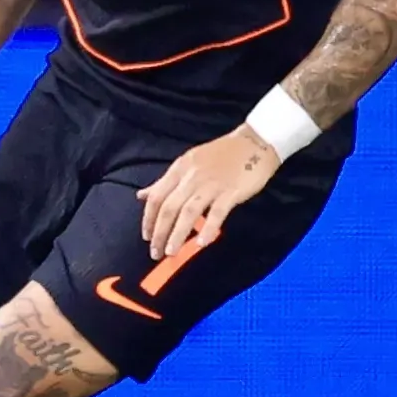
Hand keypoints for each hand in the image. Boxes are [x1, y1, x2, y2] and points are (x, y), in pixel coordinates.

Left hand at [138, 125, 278, 261]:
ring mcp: (211, 184)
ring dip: (177, 234)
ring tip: (171, 252)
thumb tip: (141, 195)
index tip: (146, 237)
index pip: (157, 196)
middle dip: (159, 232)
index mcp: (180, 168)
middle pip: (169, 207)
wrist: (254, 143)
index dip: (148, 218)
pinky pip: (217, 213)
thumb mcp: (188, 163)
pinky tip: (201, 243)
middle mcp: (192, 176)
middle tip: (155, 252)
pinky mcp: (231, 192)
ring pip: (188, 212)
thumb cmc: (221, 155)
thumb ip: (166, 181)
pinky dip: (208, 228)